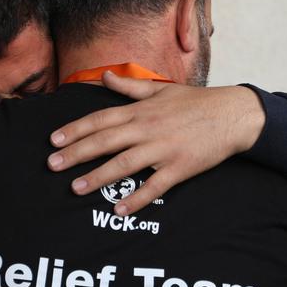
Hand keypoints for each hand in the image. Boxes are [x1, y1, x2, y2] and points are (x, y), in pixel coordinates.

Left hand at [46, 72, 265, 215]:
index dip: (75, 130)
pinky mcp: (179, 168)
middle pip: (105, 142)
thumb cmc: (196, 102)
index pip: (100, 119)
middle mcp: (147, 129)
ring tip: (76, 188)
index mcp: (141, 111)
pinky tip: (118, 209)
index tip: (54, 140)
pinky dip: (136, 198)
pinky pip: (154, 187)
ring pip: (124, 164)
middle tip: (52, 166)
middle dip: (76, 154)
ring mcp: (163, 149)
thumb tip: (106, 77)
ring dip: (98, 177)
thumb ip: (130, 87)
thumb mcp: (161, 89)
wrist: (234, 115)